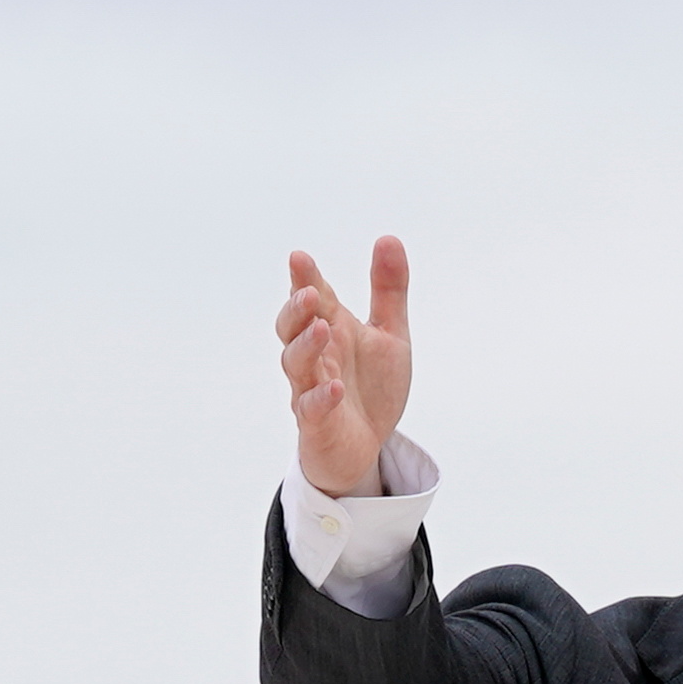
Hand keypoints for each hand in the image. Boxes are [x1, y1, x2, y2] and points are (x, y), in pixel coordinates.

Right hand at [279, 236, 411, 497]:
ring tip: (322, 329)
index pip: (314, 298)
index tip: (299, 258)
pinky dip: (321, 398)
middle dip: (297, 309)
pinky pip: (312, 410)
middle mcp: (316, 356)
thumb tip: (388, 238)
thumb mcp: (389, 334)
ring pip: (296, 365)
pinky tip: (333, 386)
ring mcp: (311, 389)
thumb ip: (388, 290)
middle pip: (293, 327)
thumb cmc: (370, 387)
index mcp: (330, 328)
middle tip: (309, 293)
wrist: (366, 445)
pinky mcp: (317, 424)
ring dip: (306, 346)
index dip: (304, 279)